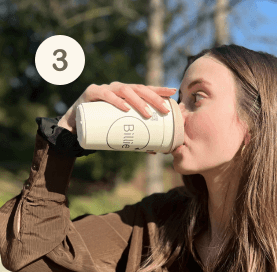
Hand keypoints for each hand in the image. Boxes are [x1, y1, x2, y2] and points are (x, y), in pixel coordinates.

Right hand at [57, 82, 176, 138]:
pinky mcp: (91, 92)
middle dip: (154, 97)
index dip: (159, 89)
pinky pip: (105, 94)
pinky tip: (125, 108)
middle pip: (139, 88)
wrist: (74, 125)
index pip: (145, 88)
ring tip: (148, 114)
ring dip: (139, 102)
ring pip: (125, 90)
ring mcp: (105, 89)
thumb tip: (154, 150)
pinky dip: (116, 101)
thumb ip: (134, 137)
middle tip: (164, 110)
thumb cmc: (101, 126)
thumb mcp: (119, 129)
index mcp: (126, 94)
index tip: (173, 92)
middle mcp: (117, 88)